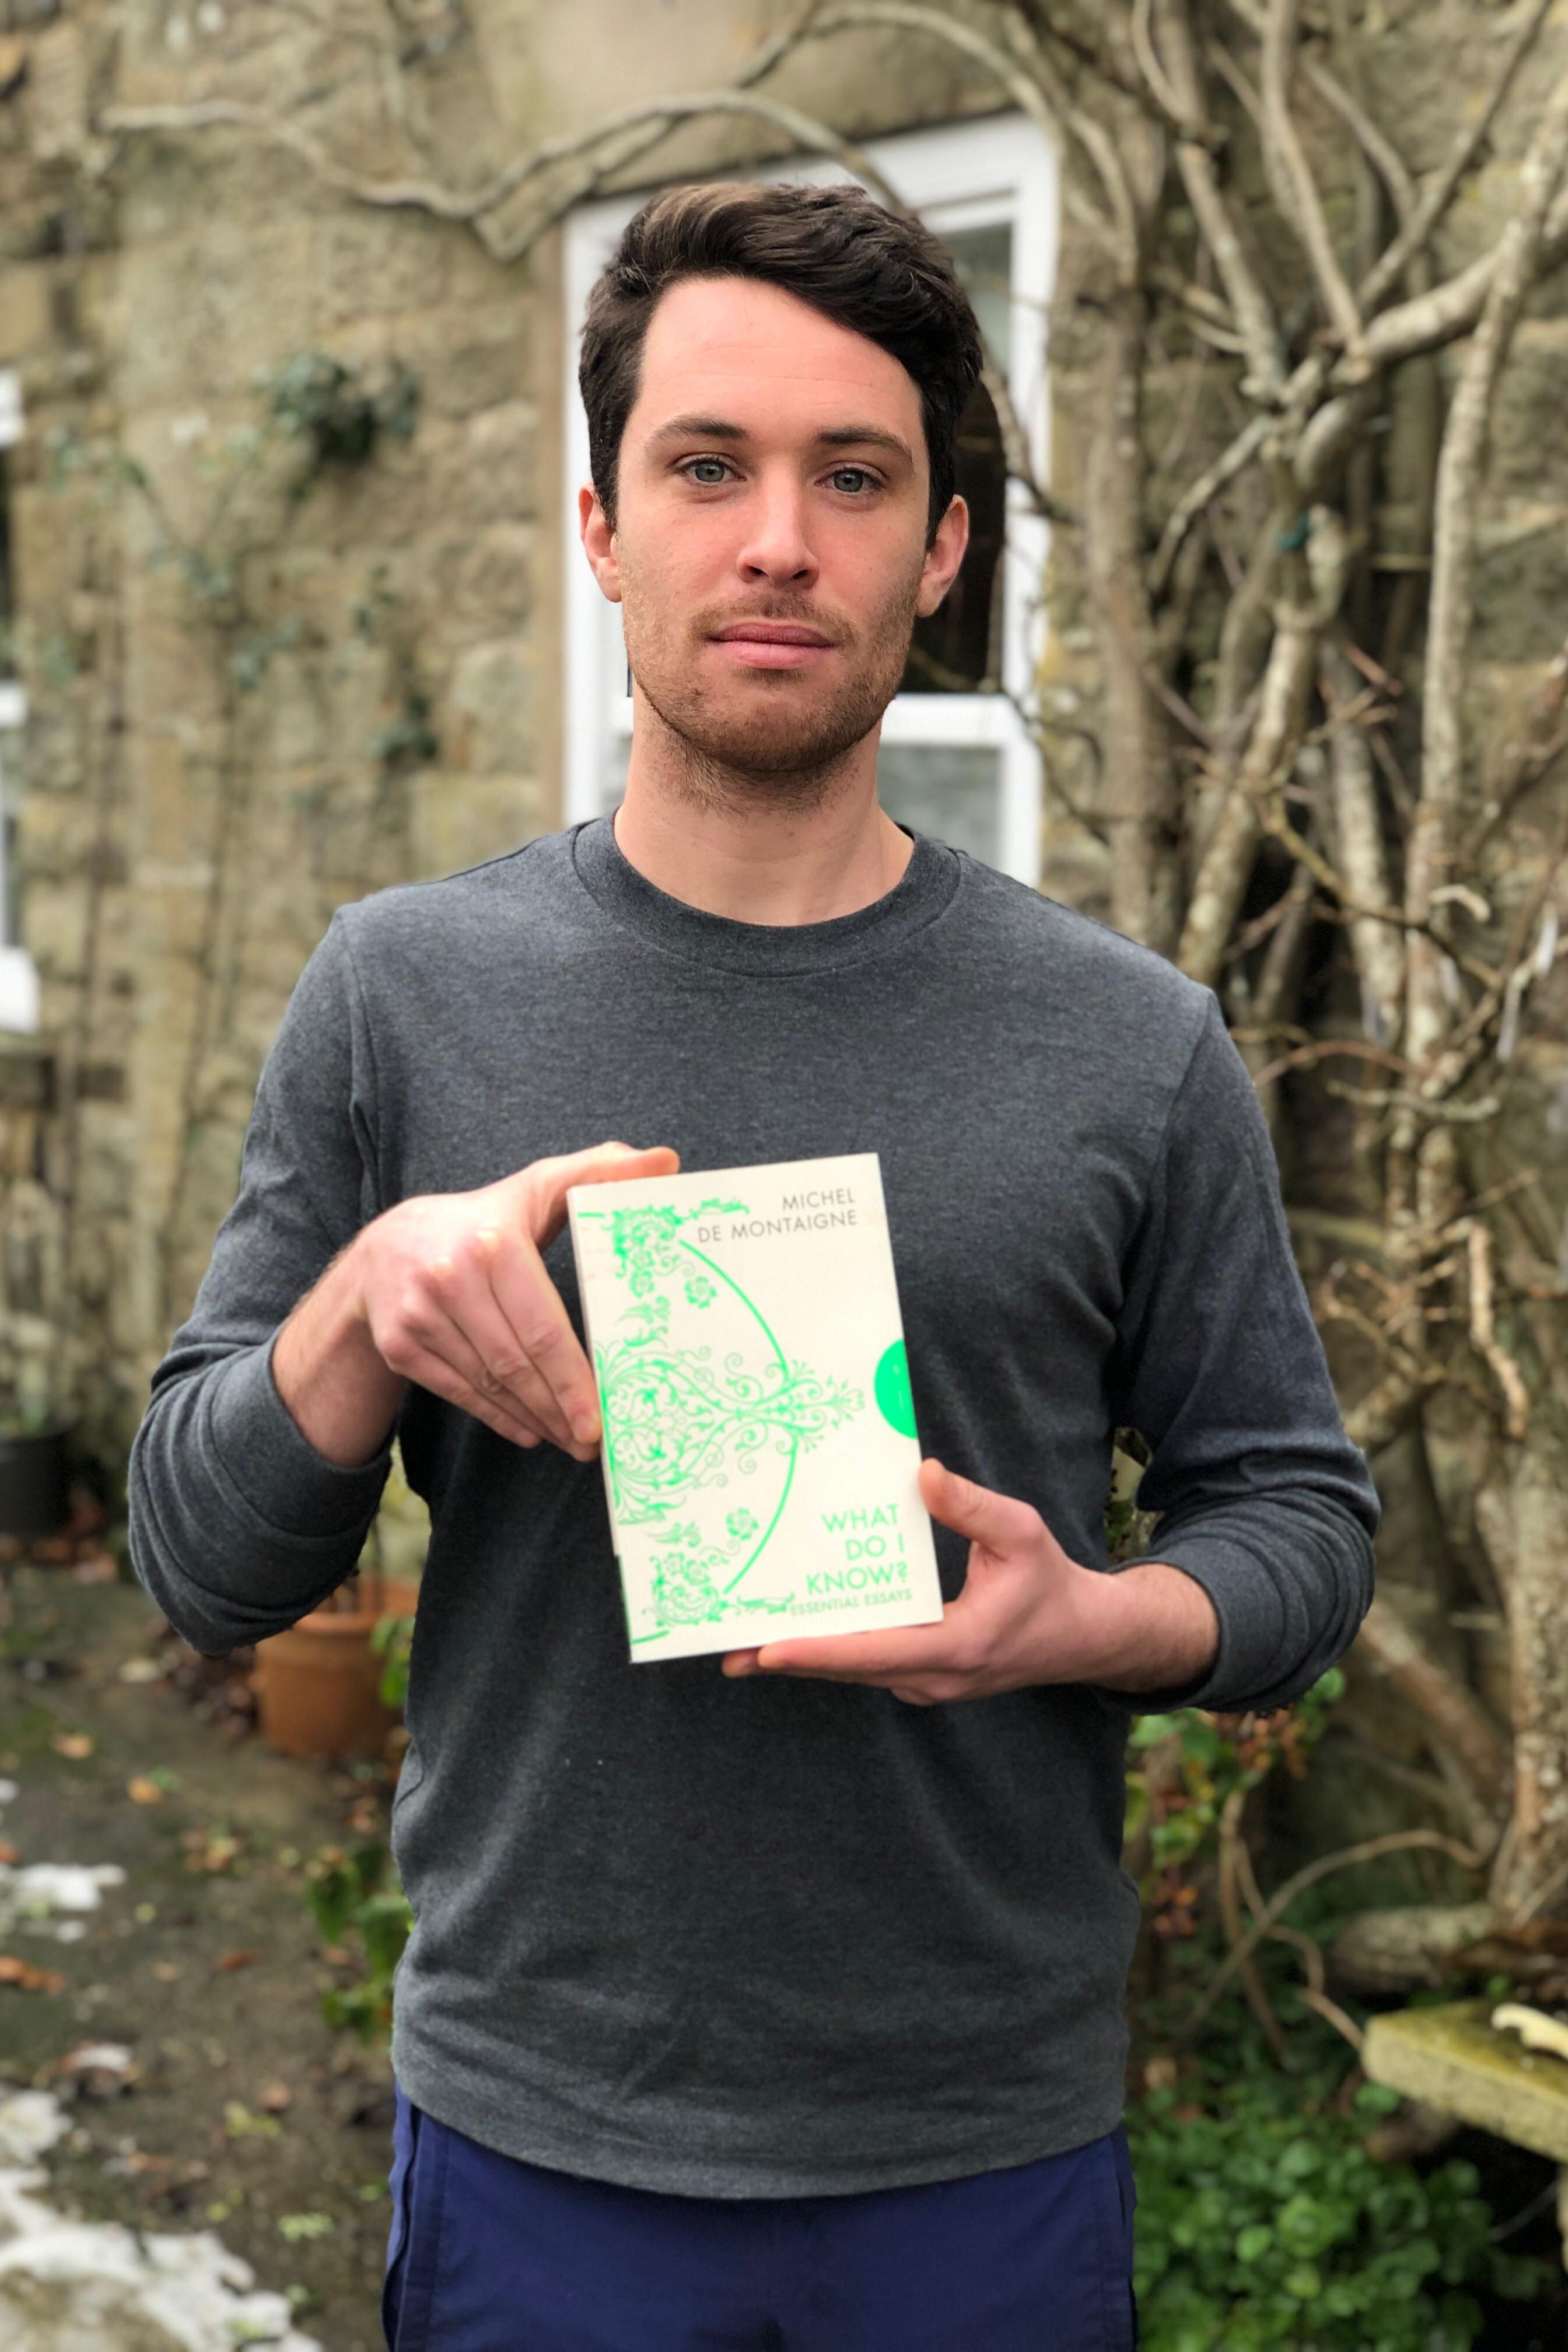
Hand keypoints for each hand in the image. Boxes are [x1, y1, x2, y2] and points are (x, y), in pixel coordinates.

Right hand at [276, 1141, 677, 1465]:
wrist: (381, 1248)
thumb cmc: (482, 1221)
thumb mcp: (536, 1188)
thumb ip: (600, 1171)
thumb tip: (666, 1160)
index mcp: (493, 1244)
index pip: (541, 1327)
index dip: (572, 1377)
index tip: (600, 1417)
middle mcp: (450, 1279)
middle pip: (516, 1363)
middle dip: (559, 1409)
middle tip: (592, 1442)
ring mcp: (420, 1316)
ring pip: (489, 1384)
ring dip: (533, 1419)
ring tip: (568, 1440)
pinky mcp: (400, 1346)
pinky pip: (459, 1393)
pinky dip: (496, 1417)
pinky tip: (528, 1431)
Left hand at [720, 1457, 1219, 1702]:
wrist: (1082, 1637)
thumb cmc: (1049, 1582)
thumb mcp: (1021, 1533)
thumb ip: (972, 1507)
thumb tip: (925, 1474)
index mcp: (956, 1647)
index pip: (874, 1653)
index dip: (818, 1652)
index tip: (768, 1650)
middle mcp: (933, 1679)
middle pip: (848, 1669)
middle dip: (788, 1657)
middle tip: (725, 1645)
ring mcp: (925, 1685)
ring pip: (853, 1672)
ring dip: (803, 1656)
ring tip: (740, 1641)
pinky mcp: (921, 1678)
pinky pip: (866, 1666)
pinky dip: (831, 1651)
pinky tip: (794, 1631)